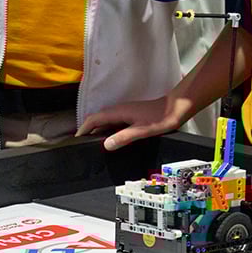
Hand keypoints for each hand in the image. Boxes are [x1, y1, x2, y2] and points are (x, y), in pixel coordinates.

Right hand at [76, 96, 190, 150]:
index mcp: (118, 112)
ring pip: (106, 121)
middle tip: (82, 144)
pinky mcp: (131, 115)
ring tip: (93, 144)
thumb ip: (123, 137)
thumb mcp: (142, 130)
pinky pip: (114, 122)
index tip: (76, 139)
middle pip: (98, 119)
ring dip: (98, 130)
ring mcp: (125, 112)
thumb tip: (106, 145)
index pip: (94, 119)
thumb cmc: (161, 117)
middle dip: (88, 130)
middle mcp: (119, 110)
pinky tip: (112, 140)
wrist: (175, 108)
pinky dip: (108, 130)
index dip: (83, 129)